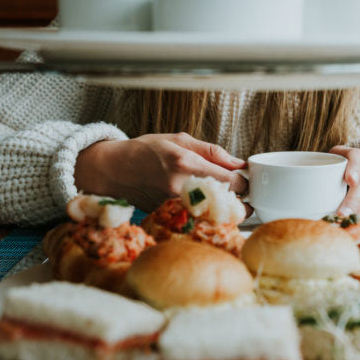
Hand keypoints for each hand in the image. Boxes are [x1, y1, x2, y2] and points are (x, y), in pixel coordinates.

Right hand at [75, 133, 247, 210]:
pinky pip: (195, 219)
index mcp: (186, 163)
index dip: (245, 183)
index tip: (246, 181)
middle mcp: (180, 187)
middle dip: (238, 200)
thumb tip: (241, 164)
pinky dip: (205, 215)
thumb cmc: (146, 150)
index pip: (232, 181)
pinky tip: (204, 207)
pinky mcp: (167, 217)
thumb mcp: (180, 140)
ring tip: (225, 202)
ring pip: (212, 215)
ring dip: (223, 210)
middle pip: (226, 202)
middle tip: (240, 194)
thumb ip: (213, 152)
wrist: (114, 170)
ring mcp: (172, 205)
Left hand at [329, 145, 359, 220]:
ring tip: (352, 221)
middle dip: (353, 200)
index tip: (350, 179)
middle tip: (342, 213)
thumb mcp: (335, 156)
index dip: (353, 169)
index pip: (355, 160)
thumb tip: (310, 180)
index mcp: (356, 158)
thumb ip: (324, 164)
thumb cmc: (346, 162)